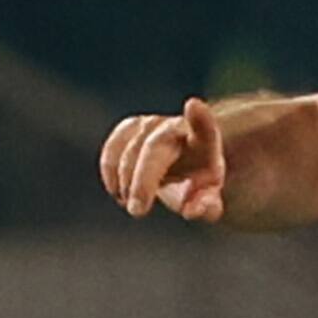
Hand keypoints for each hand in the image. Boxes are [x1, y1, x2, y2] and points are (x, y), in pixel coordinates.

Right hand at [102, 97, 229, 221]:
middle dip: (143, 181)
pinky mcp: (131, 127)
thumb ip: (206, 206)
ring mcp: (152, 124)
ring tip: (131, 204)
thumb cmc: (197, 184)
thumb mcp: (208, 199)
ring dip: (126, 181)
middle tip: (137, 211)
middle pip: (154, 147)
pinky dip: (110, 170)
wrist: (185, 163)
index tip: (193, 106)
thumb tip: (192, 209)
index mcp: (204, 143)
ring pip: (130, 149)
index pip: (205, 127)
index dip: (200, 117)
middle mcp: (177, 127)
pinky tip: (116, 190)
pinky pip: (114, 146)